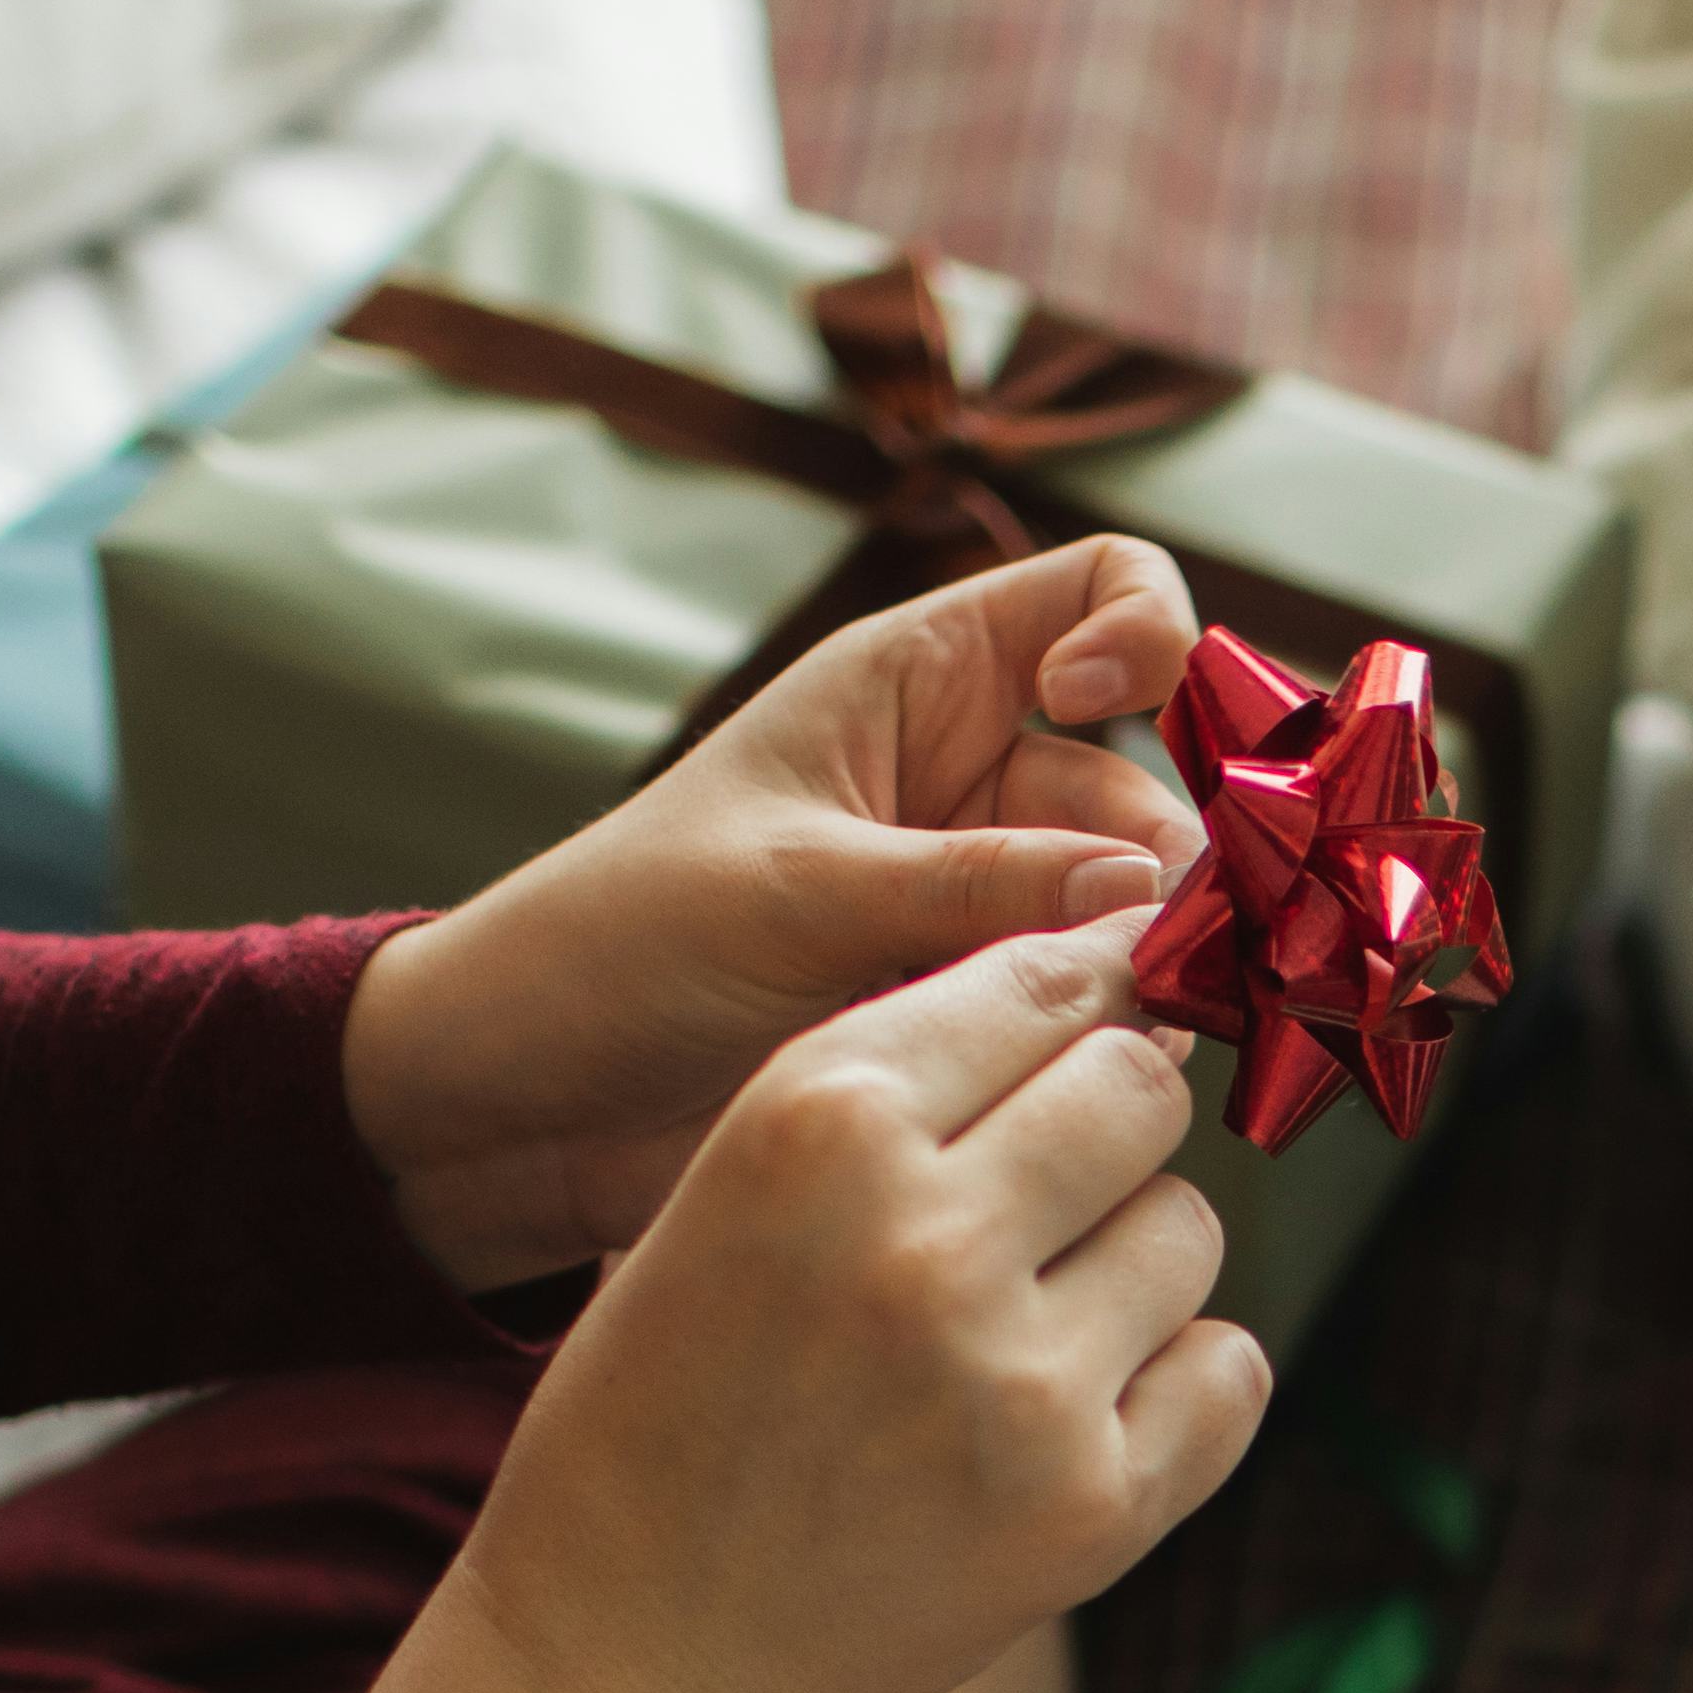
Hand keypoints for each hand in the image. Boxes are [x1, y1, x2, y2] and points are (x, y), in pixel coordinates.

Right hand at [334, 907, 1263, 1692]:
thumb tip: (1119, 973)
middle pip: (1140, 1090)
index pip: (1040, 983)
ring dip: (1132, 1263)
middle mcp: (927, 1239)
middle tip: (1051, 1194)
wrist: (637, 1657)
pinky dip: (1177, 1385)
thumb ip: (901, 1087)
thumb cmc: (674, 1404)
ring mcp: (1021, 1383)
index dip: (1078, 1001)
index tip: (1087, 1030)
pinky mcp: (1093, 1507)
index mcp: (815, 1127)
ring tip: (1018, 1333)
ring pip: (1190, 1229)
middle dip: (1111, 1124)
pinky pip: (1231, 1371)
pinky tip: (1071, 1416)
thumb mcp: (724, 1192)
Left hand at [337, 536, 1215, 1288]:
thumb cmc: (617, 944)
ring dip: (1141, 966)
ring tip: (1115, 1032)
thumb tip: (1149, 892)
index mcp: (914, 683)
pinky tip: (1083, 1081)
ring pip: (1132, 912)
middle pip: (1144, 784)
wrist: (526, 1100)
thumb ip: (980, 887)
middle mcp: (969, 780)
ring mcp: (981, 900)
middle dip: (1165, 862)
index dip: (1143, 632)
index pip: (1099, 592)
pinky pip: (1090, 1004)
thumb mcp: (796, 891)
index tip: (1099, 706)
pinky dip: (1108, 1036)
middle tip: (1159, 954)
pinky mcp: (975, 1010)